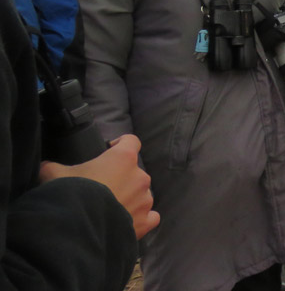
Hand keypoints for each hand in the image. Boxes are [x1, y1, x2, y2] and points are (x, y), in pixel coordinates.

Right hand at [40, 134, 159, 239]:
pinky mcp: (145, 222)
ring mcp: (145, 200)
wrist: (75, 232)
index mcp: (123, 158)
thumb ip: (53, 166)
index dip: (120, 144)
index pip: (131, 141)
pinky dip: (141, 218)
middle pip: (134, 171)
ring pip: (142, 194)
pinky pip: (151, 216)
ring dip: (130, 198)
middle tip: (100, 188)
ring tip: (108, 209)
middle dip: (120, 177)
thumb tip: (46, 167)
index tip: (109, 151)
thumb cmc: (69, 195)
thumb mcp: (53, 174)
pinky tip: (126, 222)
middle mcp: (140, 176)